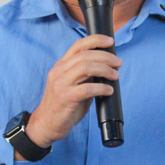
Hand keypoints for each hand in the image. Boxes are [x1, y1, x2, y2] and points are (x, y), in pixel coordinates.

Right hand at [23, 34, 119, 153]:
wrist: (46, 124)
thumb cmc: (63, 105)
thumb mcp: (73, 84)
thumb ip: (85, 75)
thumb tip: (107, 68)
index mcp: (61, 65)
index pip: (78, 45)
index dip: (96, 40)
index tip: (110, 41)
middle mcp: (59, 71)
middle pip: (85, 55)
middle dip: (106, 57)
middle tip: (118, 63)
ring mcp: (61, 84)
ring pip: (85, 67)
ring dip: (105, 69)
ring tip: (115, 75)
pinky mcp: (65, 98)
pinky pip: (87, 89)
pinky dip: (101, 88)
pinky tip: (108, 90)